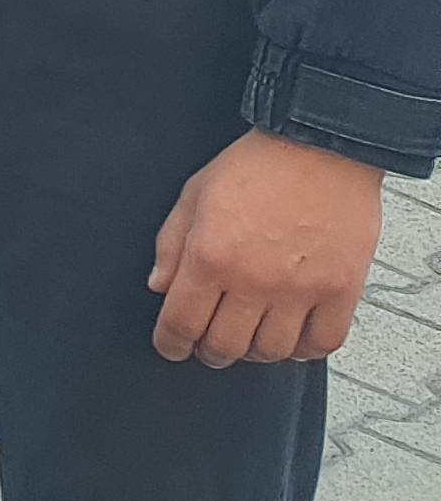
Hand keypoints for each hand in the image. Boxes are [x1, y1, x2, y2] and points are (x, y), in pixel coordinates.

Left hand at [150, 130, 382, 365]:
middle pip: (225, 346)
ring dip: (255, 353)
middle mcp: (253, 280)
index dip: (170, 343)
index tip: (170, 347)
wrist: (318, 147)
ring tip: (249, 340)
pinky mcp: (341, 290)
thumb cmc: (255, 165)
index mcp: (210, 256)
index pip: (181, 323)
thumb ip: (172, 245)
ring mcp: (300, 289)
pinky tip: (293, 339)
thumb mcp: (194, 195)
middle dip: (209, 352)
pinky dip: (305, 350)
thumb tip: (160, 287)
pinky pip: (322, 343)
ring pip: (272, 351)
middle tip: (208, 346)